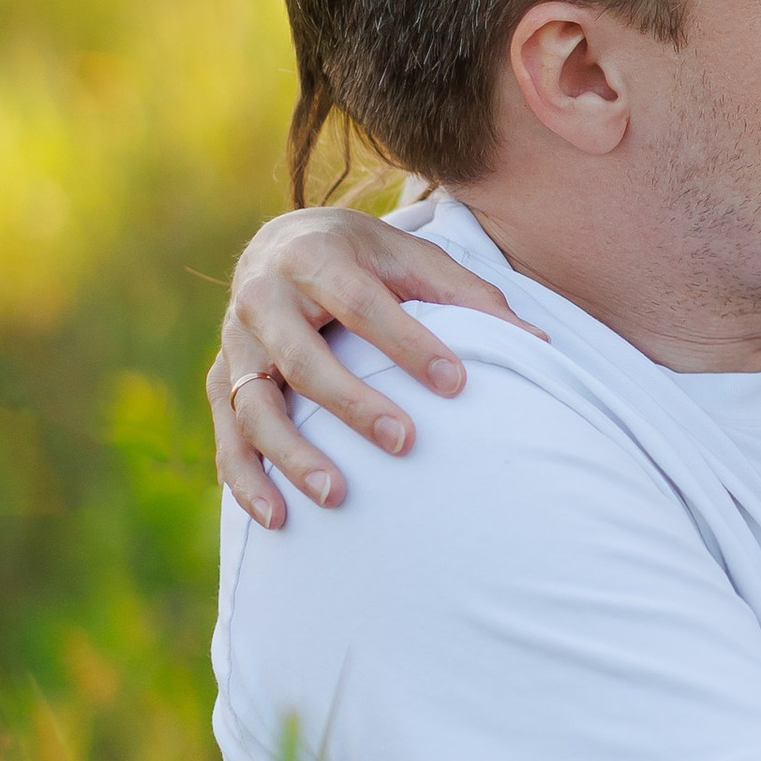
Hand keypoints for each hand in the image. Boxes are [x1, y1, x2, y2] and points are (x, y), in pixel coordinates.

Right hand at [212, 207, 537, 527]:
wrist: (285, 242)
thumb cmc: (366, 258)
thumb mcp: (415, 259)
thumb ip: (471, 296)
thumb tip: (539, 343)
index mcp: (316, 256)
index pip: (361, 304)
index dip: (407, 343)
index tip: (456, 384)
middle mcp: (264, 297)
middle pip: (302, 359)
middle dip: (352, 404)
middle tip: (405, 443)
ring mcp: (235, 342)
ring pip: (253, 405)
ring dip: (291, 454)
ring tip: (337, 496)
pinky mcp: (220, 378)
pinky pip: (227, 434)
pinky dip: (246, 478)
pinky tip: (278, 517)